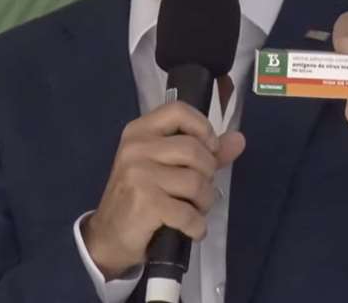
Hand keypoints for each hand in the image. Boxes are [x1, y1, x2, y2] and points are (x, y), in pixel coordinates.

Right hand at [82, 101, 244, 279]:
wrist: (108, 236)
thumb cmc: (140, 197)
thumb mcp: (167, 168)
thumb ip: (204, 152)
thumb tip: (239, 139)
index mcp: (140, 131)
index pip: (178, 110)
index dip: (202, 127)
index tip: (209, 149)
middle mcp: (136, 147)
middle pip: (194, 150)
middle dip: (207, 175)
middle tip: (199, 191)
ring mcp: (138, 174)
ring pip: (196, 182)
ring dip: (204, 202)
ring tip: (194, 210)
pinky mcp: (145, 202)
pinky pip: (188, 212)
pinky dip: (197, 225)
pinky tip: (191, 229)